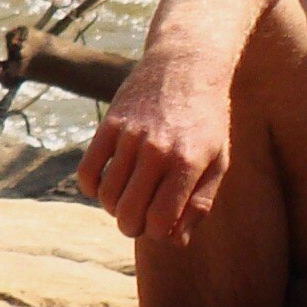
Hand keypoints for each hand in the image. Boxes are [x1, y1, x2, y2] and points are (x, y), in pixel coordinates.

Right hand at [76, 48, 232, 243]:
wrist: (186, 65)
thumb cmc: (207, 120)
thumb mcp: (218, 161)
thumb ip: (200, 202)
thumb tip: (177, 240)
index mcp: (188, 163)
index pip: (160, 221)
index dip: (157, 233)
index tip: (161, 225)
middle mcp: (157, 151)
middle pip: (128, 213)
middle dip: (132, 226)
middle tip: (140, 219)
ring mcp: (130, 136)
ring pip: (106, 195)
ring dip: (113, 208)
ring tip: (127, 200)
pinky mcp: (109, 124)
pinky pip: (87, 171)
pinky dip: (92, 188)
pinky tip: (107, 184)